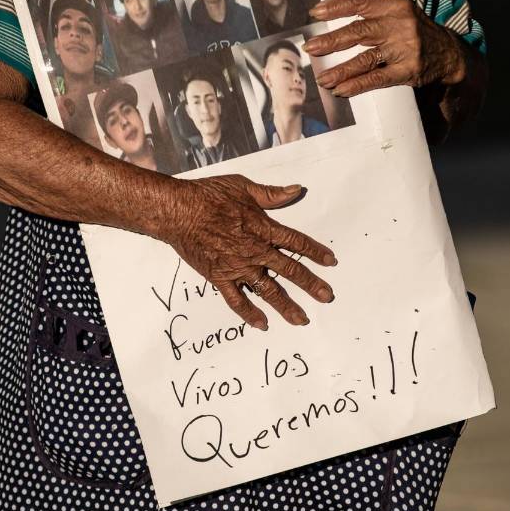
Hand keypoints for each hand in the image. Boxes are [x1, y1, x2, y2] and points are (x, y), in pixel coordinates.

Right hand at [157, 175, 336, 329]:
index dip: (315, 252)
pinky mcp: (219, 277)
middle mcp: (255, 251)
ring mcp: (237, 267)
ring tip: (301, 319)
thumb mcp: (243, 187)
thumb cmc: (209, 196)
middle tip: (326, 296)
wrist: (178, 212)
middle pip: (289, 270)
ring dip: (286, 305)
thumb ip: (272, 194)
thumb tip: (296, 190)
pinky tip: (262, 324)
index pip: (296, 242)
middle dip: (310, 284)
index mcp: (263, 228)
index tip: (330, 262)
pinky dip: (249, 313)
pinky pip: (237, 300)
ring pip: (267, 290)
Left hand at [305, 0, 466, 97]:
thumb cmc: (416, 32)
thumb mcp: (400, 14)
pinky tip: (340, 90)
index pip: (362, 1)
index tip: (315, 12)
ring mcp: (405, 49)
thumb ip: (373, 14)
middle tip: (310, 48)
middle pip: (359, 31)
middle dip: (331, 40)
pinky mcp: (408, 71)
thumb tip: (331, 15)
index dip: (337, 6)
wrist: (449, 54)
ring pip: (365, 58)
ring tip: (322, 78)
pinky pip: (377, 79)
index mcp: (396, 6)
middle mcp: (400, 25)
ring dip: (340, 70)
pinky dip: (357, 85)